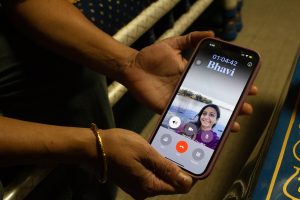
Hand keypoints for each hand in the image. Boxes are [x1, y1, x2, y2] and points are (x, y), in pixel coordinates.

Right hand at [100, 128, 192, 198]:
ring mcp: (138, 187)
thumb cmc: (119, 146)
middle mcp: (145, 192)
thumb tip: (188, 182)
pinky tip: (158, 152)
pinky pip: (152, 175)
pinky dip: (157, 165)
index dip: (191, 174)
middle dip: (179, 168)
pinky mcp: (134, 181)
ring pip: (162, 178)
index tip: (195, 158)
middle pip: (171, 184)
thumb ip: (167, 168)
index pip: (180, 187)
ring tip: (171, 147)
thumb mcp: (146, 152)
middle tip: (183, 148)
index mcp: (149, 187)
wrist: (93, 147)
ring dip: (168, 165)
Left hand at [123, 31, 257, 131]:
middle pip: (213, 101)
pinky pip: (183, 119)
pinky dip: (195, 126)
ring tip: (234, 124)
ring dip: (218, 119)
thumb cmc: (151, 56)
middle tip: (246, 109)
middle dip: (231, 106)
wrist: (133, 67)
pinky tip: (208, 132)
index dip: (232, 86)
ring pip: (202, 113)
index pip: (216, 83)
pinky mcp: (168, 108)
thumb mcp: (173, 44)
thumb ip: (191, 39)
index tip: (249, 88)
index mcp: (192, 75)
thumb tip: (212, 34)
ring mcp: (180, 100)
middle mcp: (189, 90)